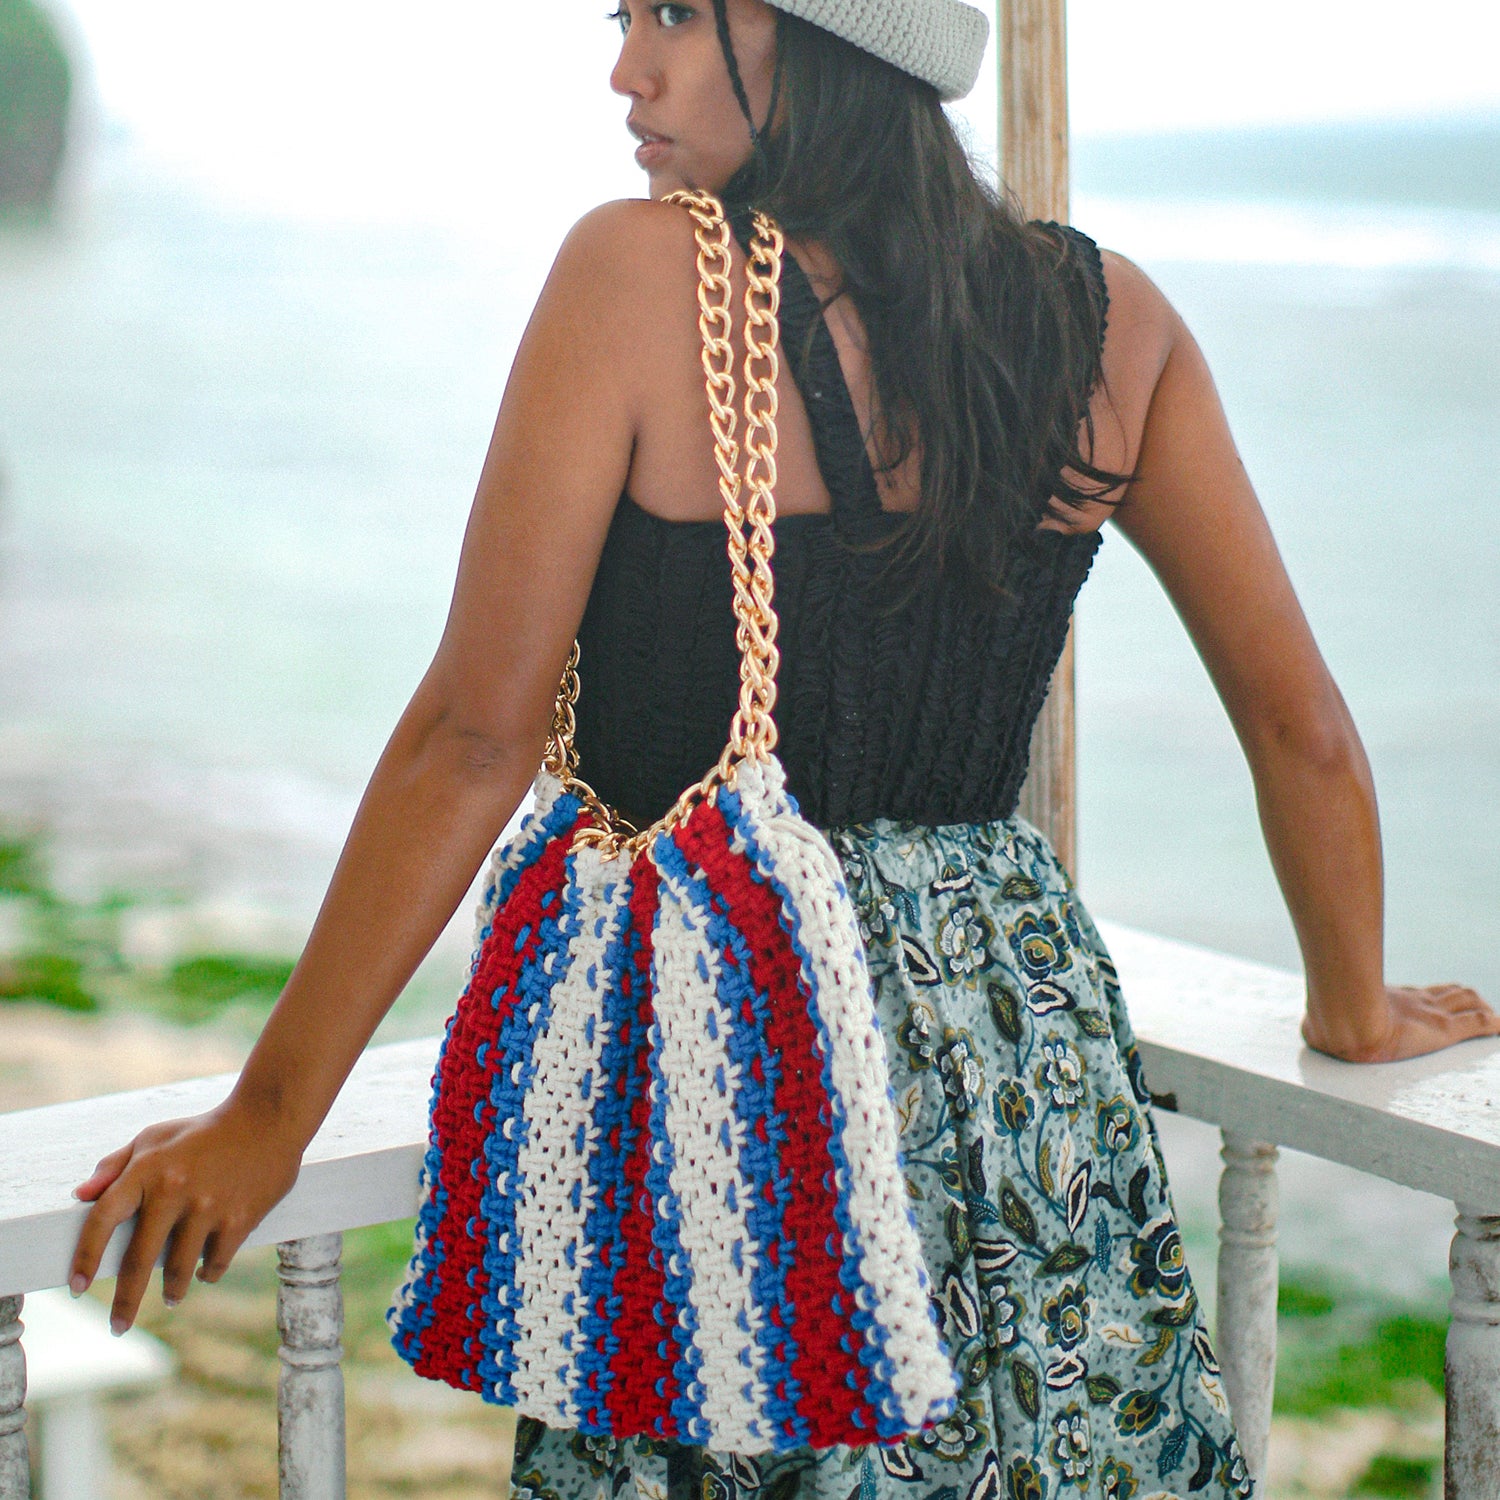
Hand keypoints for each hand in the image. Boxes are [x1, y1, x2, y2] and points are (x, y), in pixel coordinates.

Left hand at [70, 1099, 302, 1333]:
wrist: (268, 1119)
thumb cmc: (204, 1130)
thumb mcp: (156, 1137)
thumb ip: (115, 1164)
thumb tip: (80, 1195)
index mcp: (148, 1169)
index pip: (103, 1219)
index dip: (85, 1257)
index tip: (76, 1286)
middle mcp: (174, 1190)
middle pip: (138, 1262)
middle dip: (125, 1303)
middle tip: (118, 1328)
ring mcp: (208, 1208)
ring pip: (178, 1270)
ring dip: (172, 1290)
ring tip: (170, 1296)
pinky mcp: (239, 1219)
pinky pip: (214, 1264)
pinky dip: (207, 1273)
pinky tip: (203, 1272)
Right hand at [1302, 983, 1499, 1062]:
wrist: (1344, 1024)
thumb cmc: (1332, 1025)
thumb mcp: (1328, 1023)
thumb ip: (1323, 1028)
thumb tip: (1308, 1033)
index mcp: (1392, 1001)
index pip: (1424, 994)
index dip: (1438, 995)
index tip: (1447, 996)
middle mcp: (1415, 1003)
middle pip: (1450, 993)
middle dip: (1465, 998)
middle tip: (1475, 1003)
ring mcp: (1431, 1015)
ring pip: (1467, 1003)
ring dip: (1481, 1008)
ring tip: (1490, 1015)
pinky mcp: (1443, 1031)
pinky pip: (1478, 1024)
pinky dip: (1494, 1025)